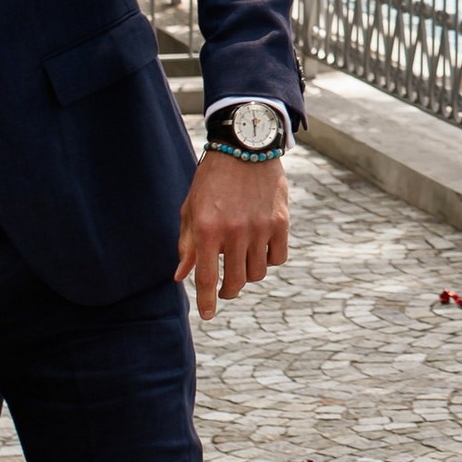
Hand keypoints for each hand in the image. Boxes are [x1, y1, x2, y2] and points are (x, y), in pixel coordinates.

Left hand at [178, 149, 289, 318]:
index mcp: (207, 230)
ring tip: (243, 262)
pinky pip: (278, 258)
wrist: (245, 146)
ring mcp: (260, 228)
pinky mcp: (280, 222)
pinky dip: (269, 260)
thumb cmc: (212, 179)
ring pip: (257, 273)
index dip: (206, 302)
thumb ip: (187, 245)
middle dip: (228, 291)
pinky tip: (261, 250)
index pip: (206, 278)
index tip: (208, 315)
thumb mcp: (191, 209)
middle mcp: (234, 233)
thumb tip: (180, 277)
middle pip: (235, 282)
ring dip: (248, 274)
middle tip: (226, 288)